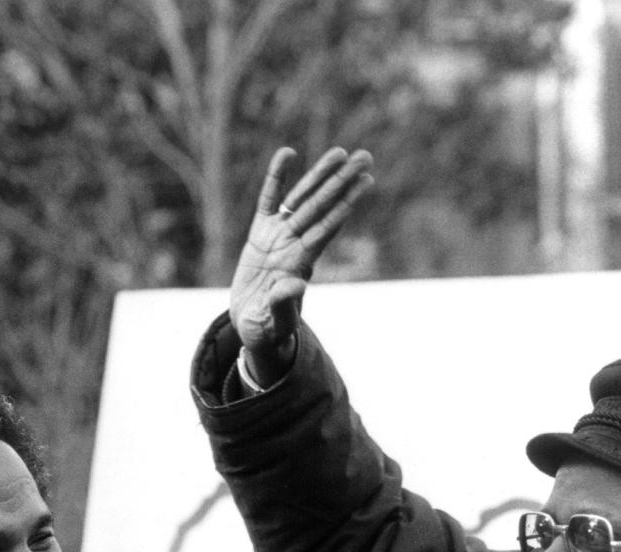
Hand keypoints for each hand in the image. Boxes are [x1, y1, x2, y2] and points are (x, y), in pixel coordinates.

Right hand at [231, 147, 373, 383]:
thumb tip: (296, 284)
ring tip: (340, 152)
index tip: (366, 183)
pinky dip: (277, 177)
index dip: (346, 203)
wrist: (253, 327)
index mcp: (301, 263)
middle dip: (342, 181)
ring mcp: (279, 237)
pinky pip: (269, 199)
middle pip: (322, 206)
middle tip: (364, 156)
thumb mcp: (275, 322)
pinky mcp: (260, 234)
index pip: (328, 226)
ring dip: (320, 175)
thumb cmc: (268, 329)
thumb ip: (284, 304)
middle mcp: (295, 244)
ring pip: (302, 198)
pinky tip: (288, 153)